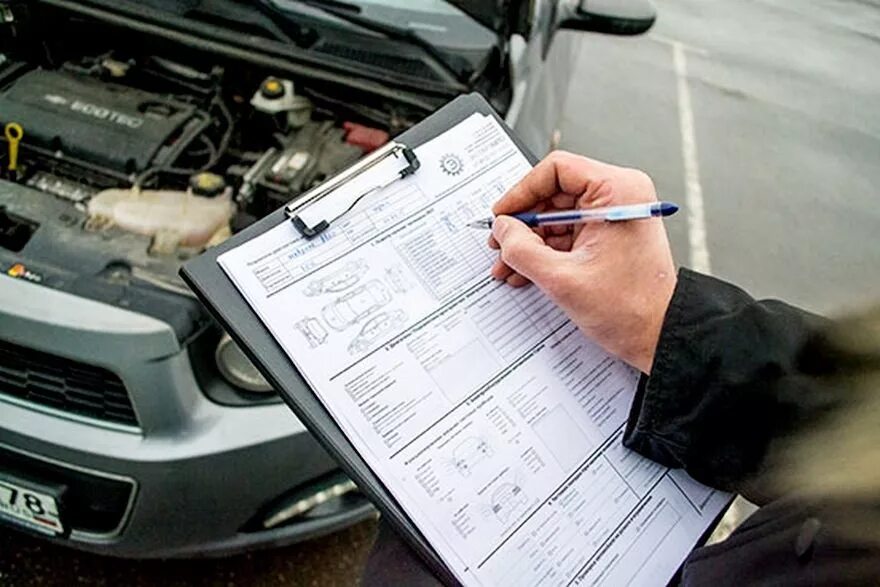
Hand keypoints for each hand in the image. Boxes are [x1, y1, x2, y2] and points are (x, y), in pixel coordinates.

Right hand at [489, 151, 676, 373]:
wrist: (658, 335)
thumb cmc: (631, 308)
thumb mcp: (561, 278)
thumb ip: (522, 249)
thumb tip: (502, 229)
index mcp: (618, 192)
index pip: (556, 170)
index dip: (522, 192)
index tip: (503, 214)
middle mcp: (619, 196)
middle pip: (554, 193)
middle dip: (523, 223)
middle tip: (502, 244)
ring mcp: (614, 215)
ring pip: (557, 215)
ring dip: (530, 241)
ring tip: (510, 264)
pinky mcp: (609, 234)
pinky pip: (568, 232)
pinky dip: (545, 250)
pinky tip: (526, 270)